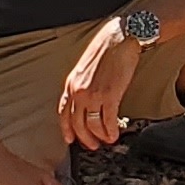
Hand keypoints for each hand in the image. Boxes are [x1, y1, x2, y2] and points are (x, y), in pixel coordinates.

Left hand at [58, 24, 143, 149]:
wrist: (120, 38)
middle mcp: (78, 91)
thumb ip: (84, 83)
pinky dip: (110, 131)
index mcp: (71, 83)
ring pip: (91, 125)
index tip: (71, 138)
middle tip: (92, 145)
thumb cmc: (107, 47)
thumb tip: (89, 98)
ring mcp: (93, 95)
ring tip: (106, 140)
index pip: (64, 112)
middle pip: (77, 123)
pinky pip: (107, 120)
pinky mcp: (109, 95)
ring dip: (99, 136)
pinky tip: (114, 135)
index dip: (66, 129)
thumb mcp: (86, 66)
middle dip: (84, 138)